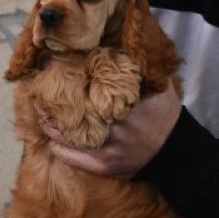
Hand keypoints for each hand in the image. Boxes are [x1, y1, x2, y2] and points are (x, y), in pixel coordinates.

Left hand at [44, 81, 180, 177]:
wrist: (176, 151)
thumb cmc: (165, 115)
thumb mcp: (157, 87)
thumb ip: (137, 71)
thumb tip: (113, 52)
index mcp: (124, 104)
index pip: (90, 87)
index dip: (69, 77)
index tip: (52, 69)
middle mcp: (114, 126)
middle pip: (75, 112)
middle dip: (56, 103)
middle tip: (42, 95)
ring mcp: (107, 148)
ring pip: (69, 137)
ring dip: (53, 127)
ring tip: (44, 118)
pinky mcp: (104, 165)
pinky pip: (74, 158)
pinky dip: (60, 149)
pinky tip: (52, 141)